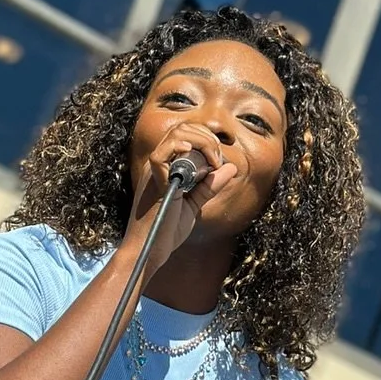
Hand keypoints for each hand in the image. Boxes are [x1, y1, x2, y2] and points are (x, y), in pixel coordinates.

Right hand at [123, 122, 235, 272]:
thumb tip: (231, 167)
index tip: (218, 161)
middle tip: (217, 161)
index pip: (185, 134)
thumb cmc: (166, 231)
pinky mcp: (153, 182)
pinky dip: (180, 149)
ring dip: (201, 143)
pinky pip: (162, 155)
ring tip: (213, 162)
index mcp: (166, 165)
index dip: (206, 140)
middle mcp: (158, 163)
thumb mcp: (194, 204)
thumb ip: (209, 186)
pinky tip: (196, 156)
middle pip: (182, 128)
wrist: (149, 251)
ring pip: (176, 134)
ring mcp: (154, 170)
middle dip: (207, 138)